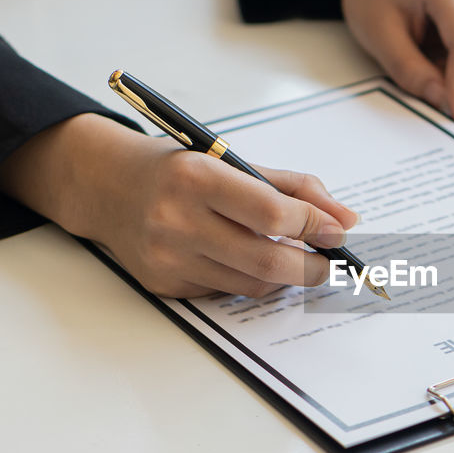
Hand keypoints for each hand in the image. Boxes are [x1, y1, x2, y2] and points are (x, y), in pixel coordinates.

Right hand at [0, 113, 357, 297]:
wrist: (107, 186)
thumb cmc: (177, 169)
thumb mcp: (232, 160)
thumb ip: (294, 188)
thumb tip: (346, 220)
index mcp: (197, 178)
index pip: (272, 214)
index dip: (315, 226)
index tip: (338, 231)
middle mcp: (177, 220)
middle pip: (268, 261)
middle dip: (313, 267)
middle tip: (330, 262)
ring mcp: (168, 258)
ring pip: (253, 284)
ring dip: (285, 276)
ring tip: (293, 256)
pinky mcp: (165, 285)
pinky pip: (227, 291)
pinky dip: (249, 280)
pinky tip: (246, 259)